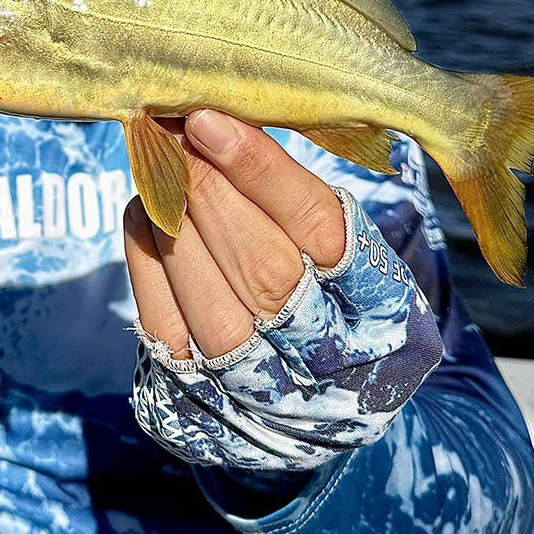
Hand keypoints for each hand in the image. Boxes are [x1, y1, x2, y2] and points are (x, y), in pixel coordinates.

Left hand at [124, 111, 442, 471]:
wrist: (323, 413)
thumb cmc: (337, 298)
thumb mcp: (351, 252)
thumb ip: (300, 202)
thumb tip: (222, 120)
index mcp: (387, 310)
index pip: (321, 230)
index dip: (263, 172)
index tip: (210, 121)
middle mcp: (332, 365)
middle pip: (265, 273)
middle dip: (208, 190)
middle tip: (171, 131)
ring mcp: (266, 397)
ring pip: (214, 308)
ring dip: (176, 224)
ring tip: (159, 166)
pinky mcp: (205, 410)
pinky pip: (167, 332)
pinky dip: (148, 261)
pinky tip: (146, 210)